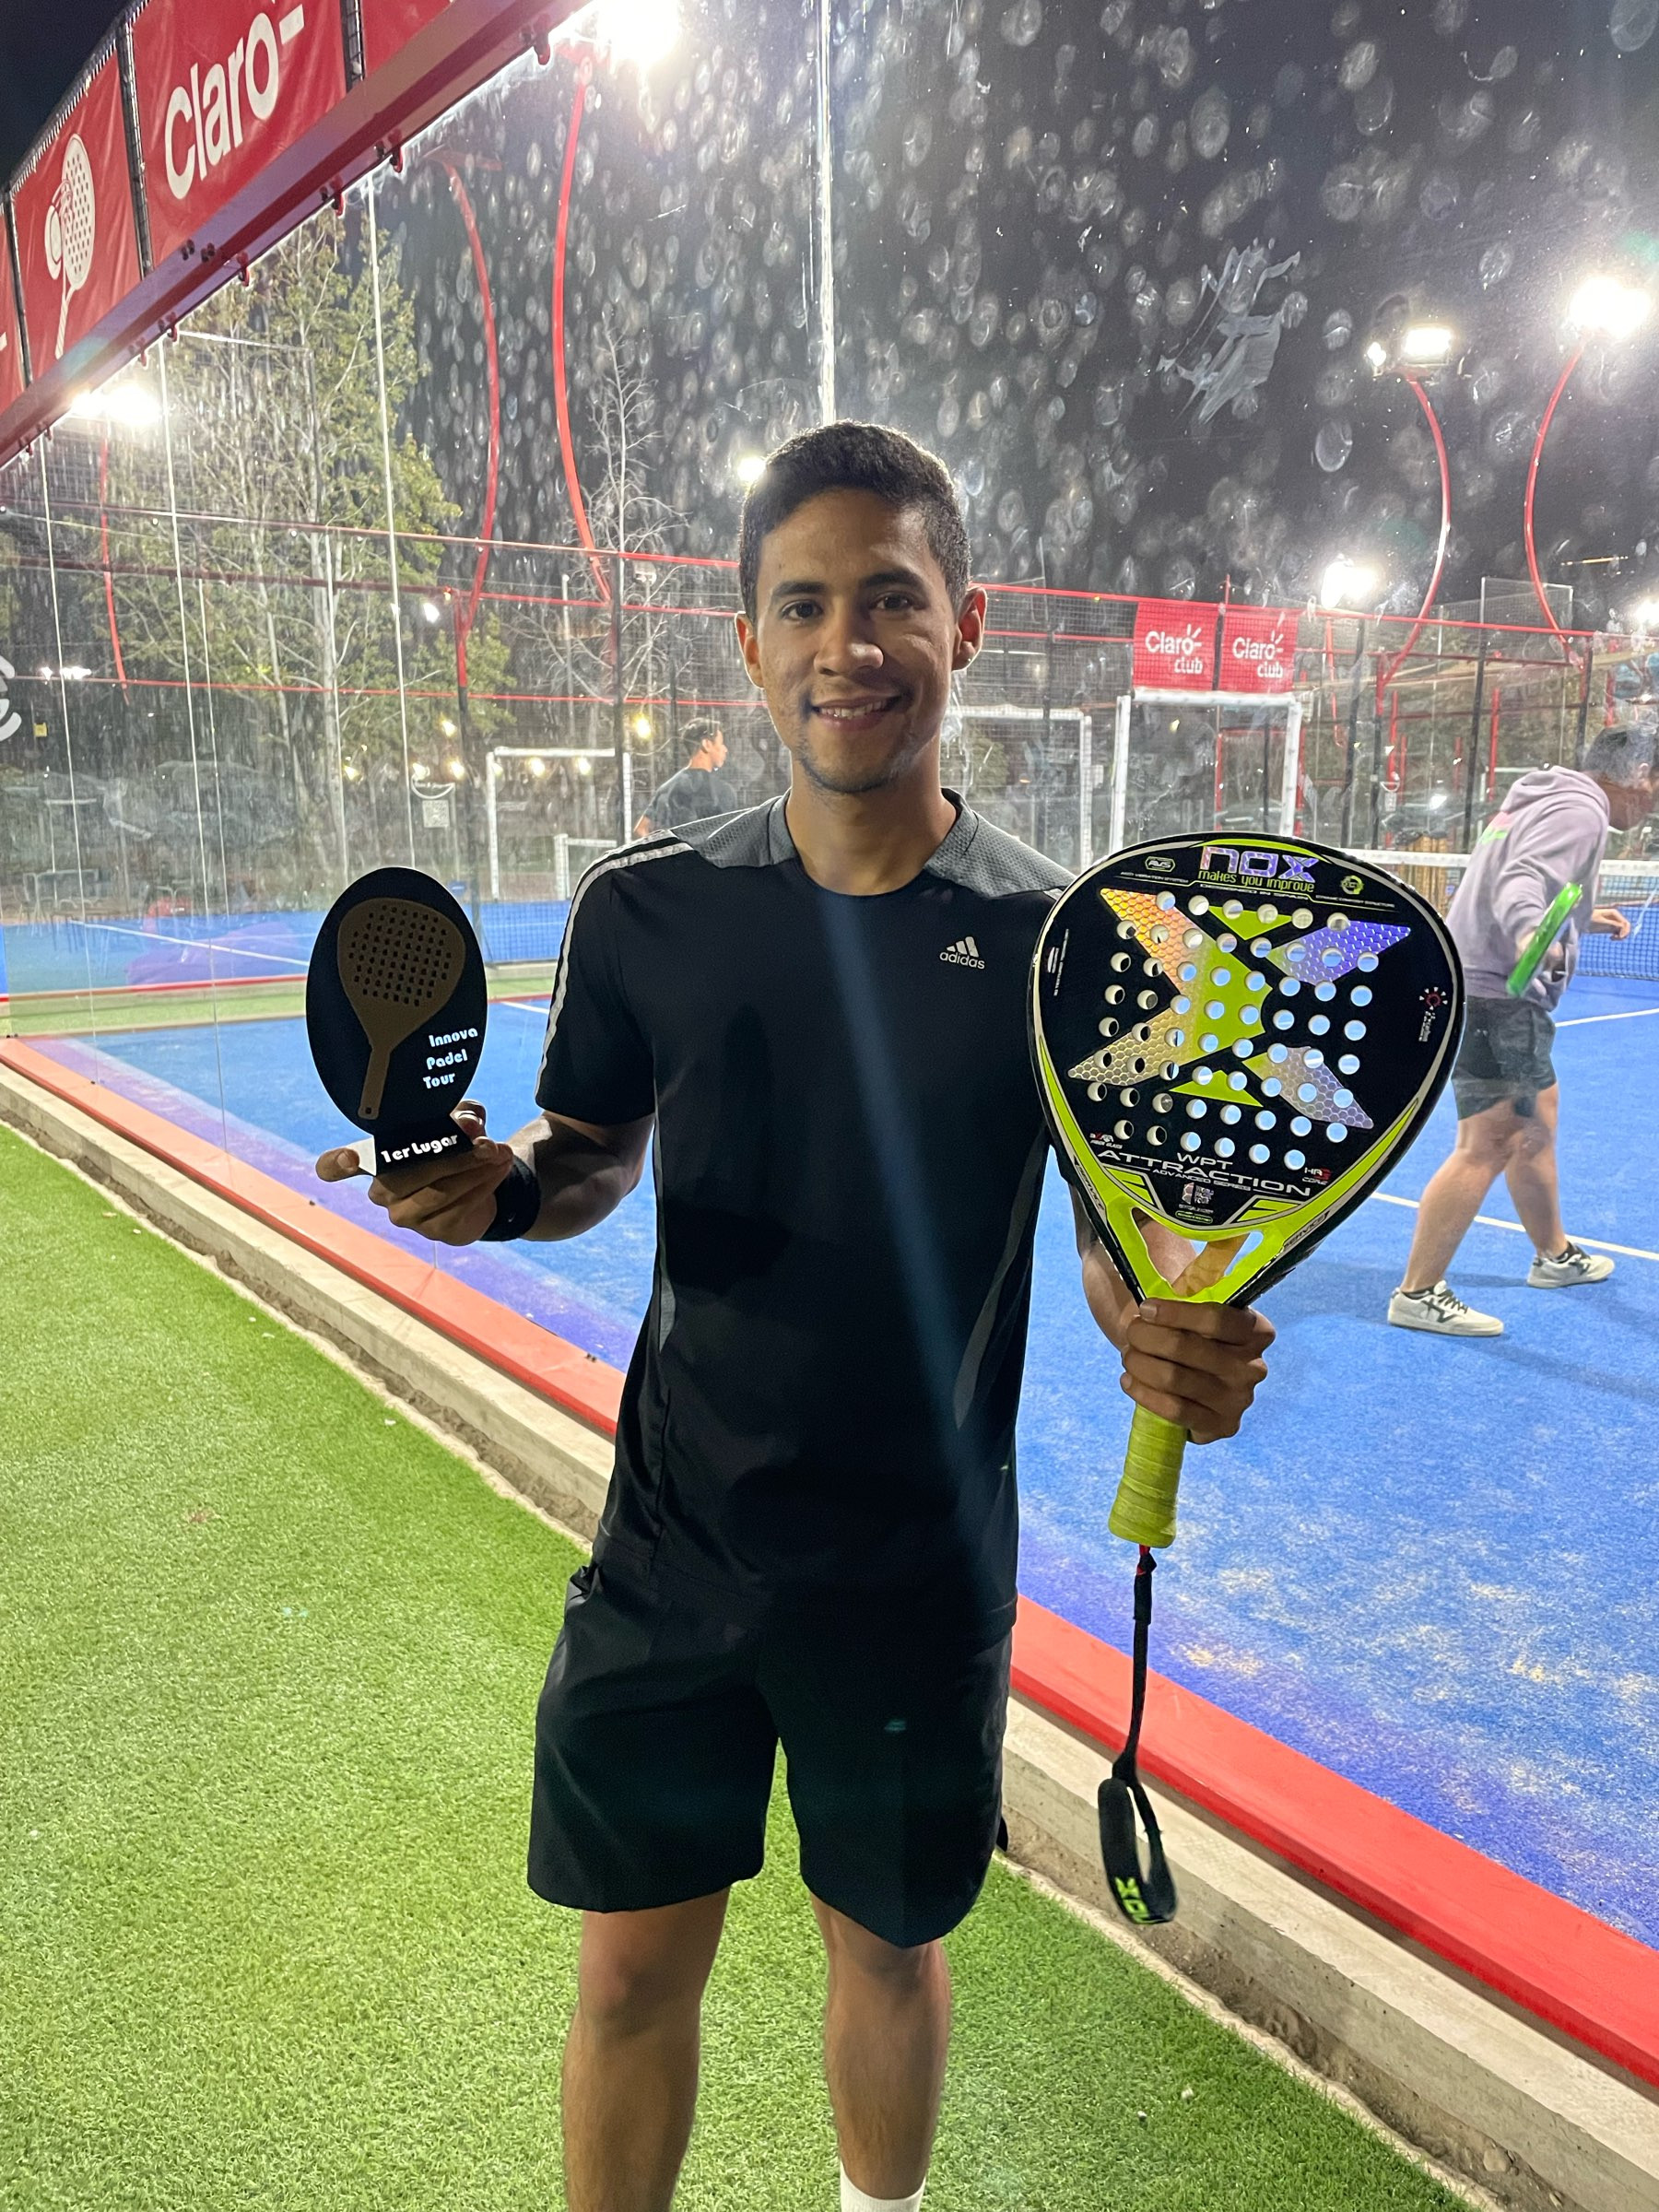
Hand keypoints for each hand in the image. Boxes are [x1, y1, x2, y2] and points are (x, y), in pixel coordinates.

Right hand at [313, 1100, 518, 1245]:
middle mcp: (381, 1190)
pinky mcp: (434, 1231)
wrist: (481, 1186)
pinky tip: (498, 1170)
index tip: (351, 1159)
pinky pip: (459, 1208)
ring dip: (474, 1171)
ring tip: (500, 1153)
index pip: (335, 1166)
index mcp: (375, 1158)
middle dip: (451, 1156)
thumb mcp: (459, 1121)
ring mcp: (405, 1215)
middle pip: (406, 1175)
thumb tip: (468, 1124)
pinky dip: (484, 1185)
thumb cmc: (455, 1146)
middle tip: (485, 1143)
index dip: (338, 1164)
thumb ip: (462, 1116)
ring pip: (438, 1192)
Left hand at [1119, 1300, 1273, 1444]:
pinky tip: (1129, 1381)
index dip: (1175, 1313)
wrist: (1192, 1372)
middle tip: (1131, 1332)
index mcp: (1256, 1330)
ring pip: (1176, 1379)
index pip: (1216, 1319)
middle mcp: (1255, 1367)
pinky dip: (1144, 1394)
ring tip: (1127, 1355)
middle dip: (1148, 1337)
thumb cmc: (1191, 1330)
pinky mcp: (1222, 1426)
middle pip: (1188, 1348)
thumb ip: (1180, 1291)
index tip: (1145, 1308)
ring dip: (1140, 1364)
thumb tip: (1144, 1273)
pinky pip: (1175, 1411)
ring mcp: (1240, 1400)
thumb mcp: (1193, 1304)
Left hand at [1590, 905, 1630, 938]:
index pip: (1625, 923)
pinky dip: (1617, 936)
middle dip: (1624, 933)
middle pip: (1626, 926)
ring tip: (1613, 938)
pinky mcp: (1611, 926)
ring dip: (1621, 936)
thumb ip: (1611, 923)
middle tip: (1616, 938)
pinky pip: (1618, 932)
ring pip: (1623, 930)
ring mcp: (1614, 921)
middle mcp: (1616, 917)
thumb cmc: (1590, 917)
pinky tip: (1611, 938)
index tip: (1619, 937)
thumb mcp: (1601, 920)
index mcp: (1615, 913)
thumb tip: (1622, 926)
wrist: (1583, 917)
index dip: (1625, 931)